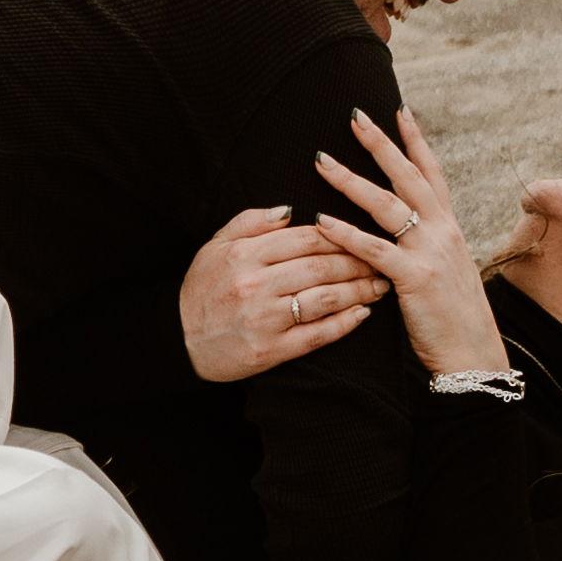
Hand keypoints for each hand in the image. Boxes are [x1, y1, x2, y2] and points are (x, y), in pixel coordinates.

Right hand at [179, 201, 380, 384]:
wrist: (178, 339)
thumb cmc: (201, 288)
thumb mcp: (215, 245)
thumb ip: (251, 222)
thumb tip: (290, 210)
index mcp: (245, 254)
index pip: (306, 238)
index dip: (340, 235)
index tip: (362, 234)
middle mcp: (256, 285)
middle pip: (320, 267)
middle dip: (358, 262)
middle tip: (383, 260)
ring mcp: (264, 319)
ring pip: (324, 299)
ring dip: (358, 291)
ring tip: (380, 285)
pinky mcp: (270, 350)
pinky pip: (316, 335)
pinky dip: (344, 324)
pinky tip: (362, 314)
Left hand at [316, 105, 509, 386]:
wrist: (474, 357)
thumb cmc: (455, 318)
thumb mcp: (448, 271)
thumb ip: (429, 245)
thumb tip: (408, 227)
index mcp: (450, 228)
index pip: (431, 173)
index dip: (415, 141)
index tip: (399, 110)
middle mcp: (443, 232)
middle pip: (407, 176)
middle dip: (380, 144)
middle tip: (354, 116)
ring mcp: (430, 252)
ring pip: (386, 205)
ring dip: (351, 180)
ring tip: (322, 162)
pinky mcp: (414, 278)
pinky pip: (374, 250)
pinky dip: (346, 234)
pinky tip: (321, 222)